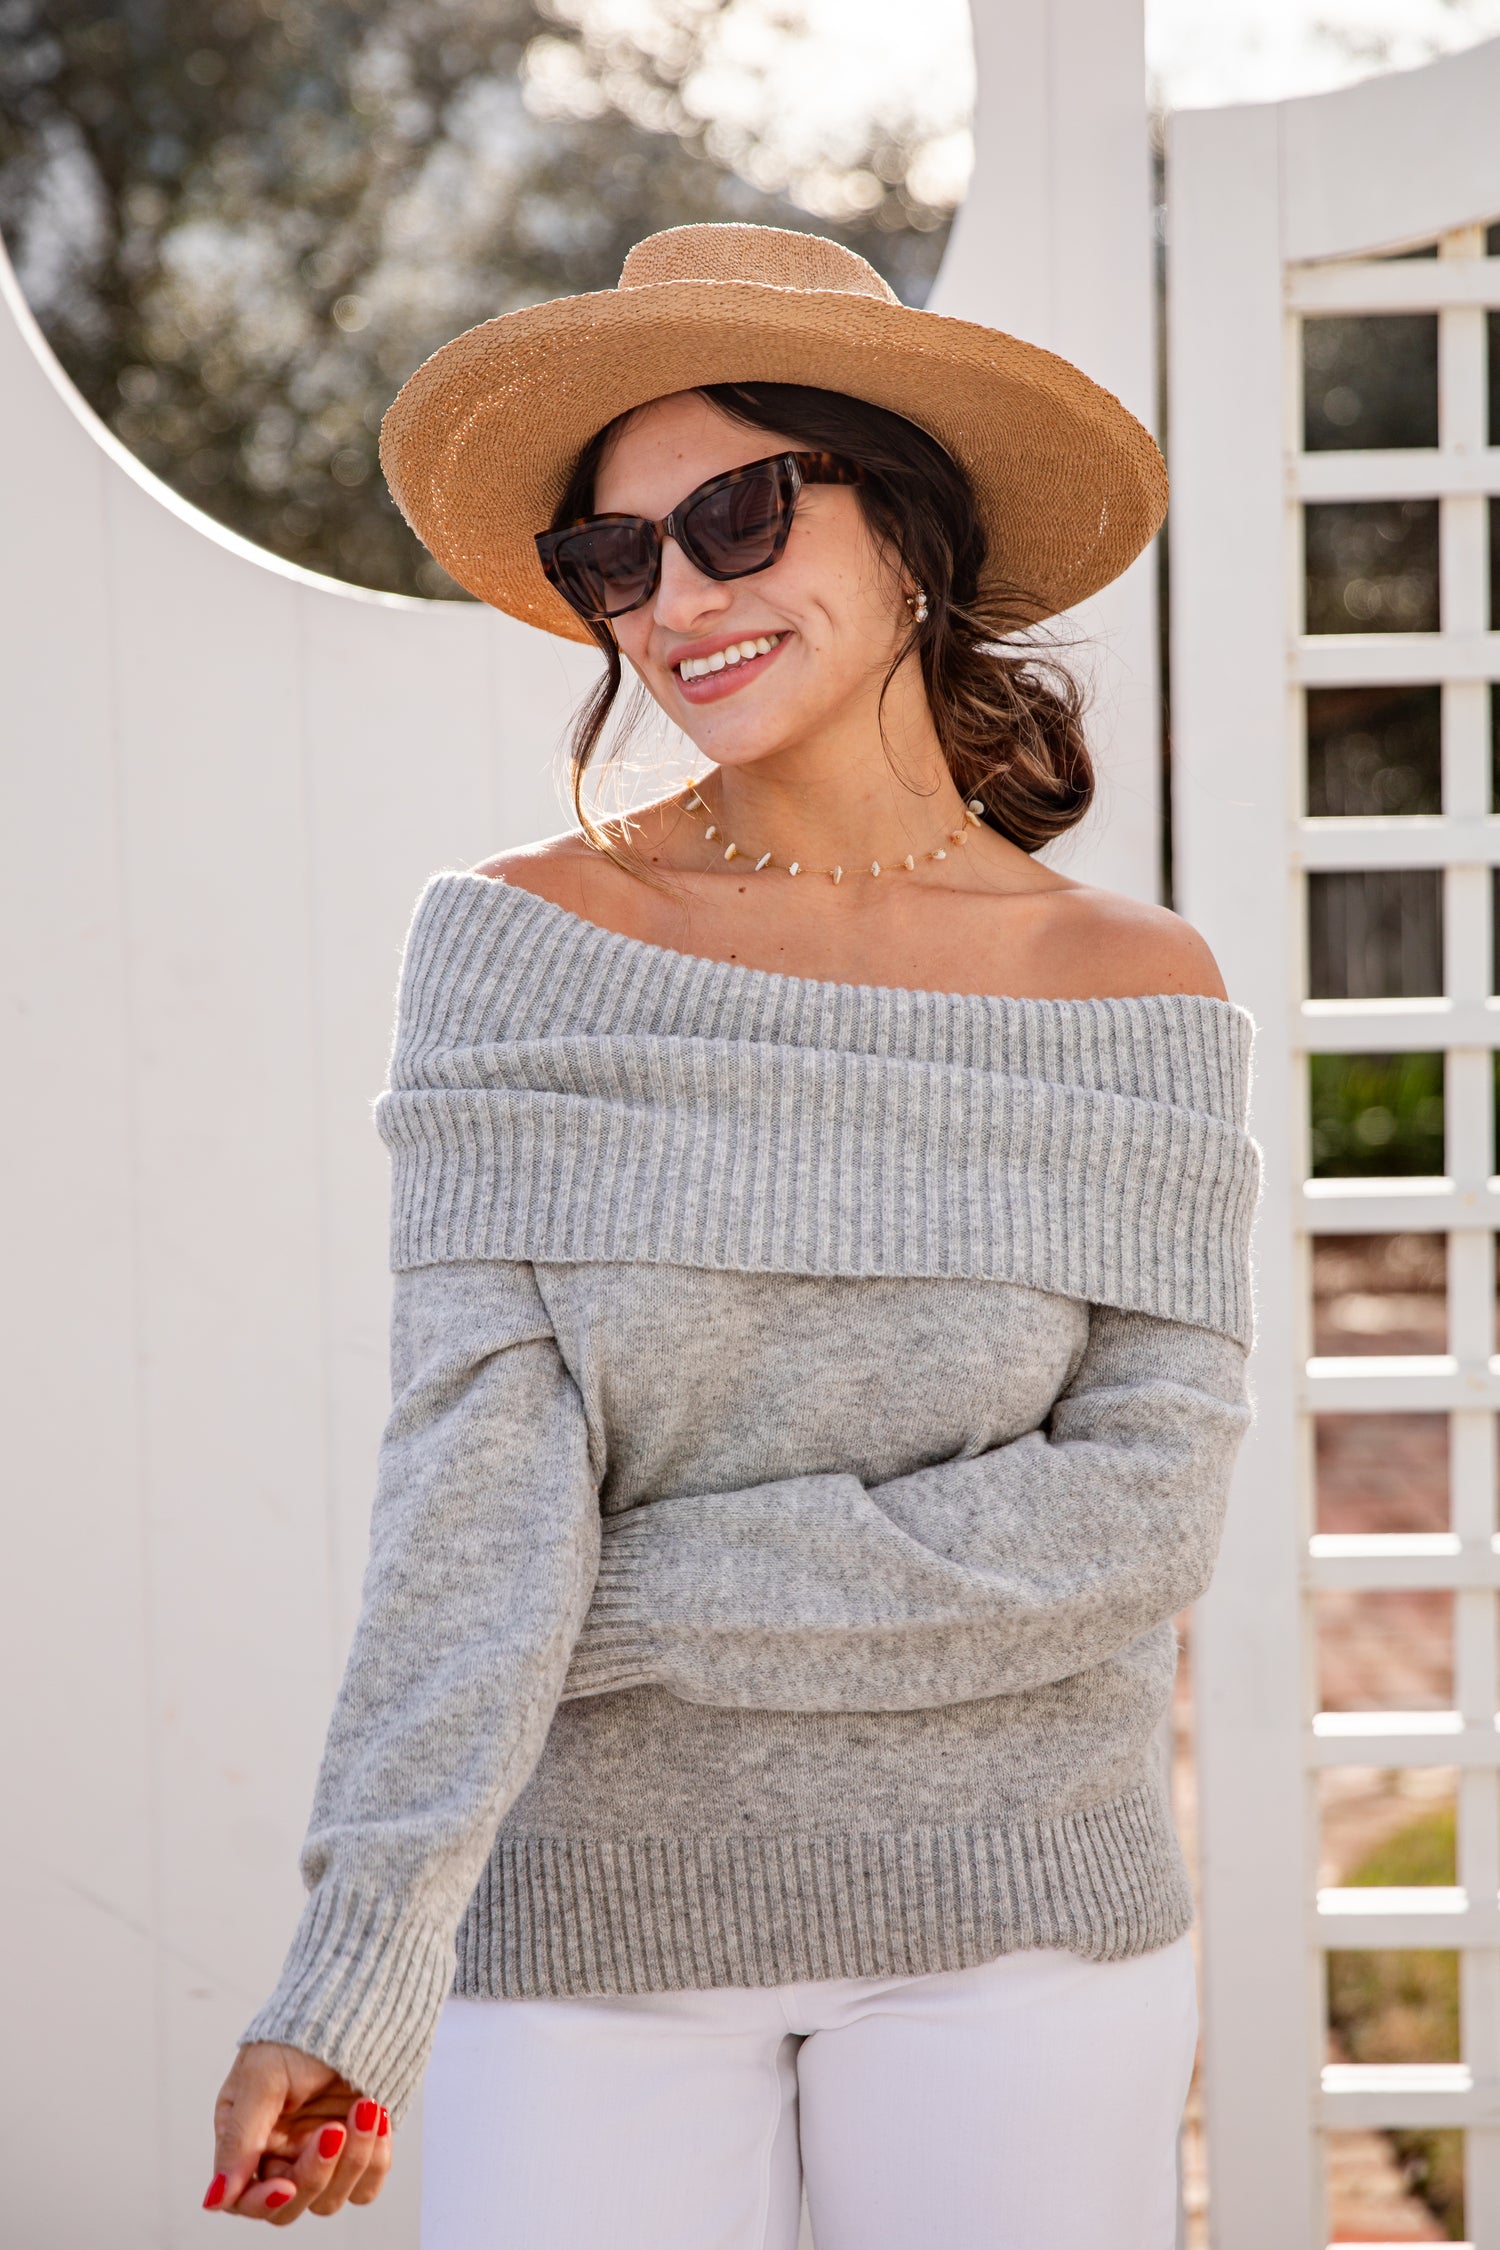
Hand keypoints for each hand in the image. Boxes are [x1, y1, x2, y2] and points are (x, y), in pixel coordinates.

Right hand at [203, 2041, 392, 2219]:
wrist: (359, 2005)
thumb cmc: (300, 2034)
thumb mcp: (262, 2078)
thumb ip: (240, 2138)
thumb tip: (216, 2198)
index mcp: (246, 2140)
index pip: (243, 2197)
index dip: (262, 2201)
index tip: (286, 2184)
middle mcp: (281, 2155)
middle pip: (289, 2206)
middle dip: (314, 2175)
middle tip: (333, 2131)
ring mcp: (321, 2157)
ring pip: (330, 2199)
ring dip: (353, 2158)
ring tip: (365, 2107)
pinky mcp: (358, 2153)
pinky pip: (367, 2185)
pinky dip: (375, 2157)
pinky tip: (377, 2115)